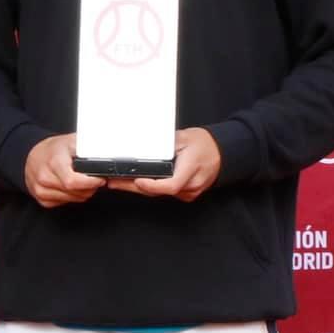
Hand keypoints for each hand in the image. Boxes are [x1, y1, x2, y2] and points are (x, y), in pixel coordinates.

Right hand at [23, 133, 106, 207]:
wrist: (32, 155)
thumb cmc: (54, 149)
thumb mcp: (71, 141)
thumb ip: (87, 147)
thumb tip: (104, 152)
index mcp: (53, 162)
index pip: (73, 181)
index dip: (90, 182)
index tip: (99, 179)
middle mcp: (44, 177)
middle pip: (75, 192)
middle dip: (89, 187)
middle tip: (93, 179)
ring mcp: (41, 190)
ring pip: (72, 199)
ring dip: (82, 193)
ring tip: (83, 181)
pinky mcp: (41, 199)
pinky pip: (64, 203)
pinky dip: (72, 197)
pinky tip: (71, 186)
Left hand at [106, 128, 222, 201]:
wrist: (220, 153)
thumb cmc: (203, 144)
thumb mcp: (183, 137)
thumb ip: (166, 144)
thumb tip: (145, 144)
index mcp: (192, 168)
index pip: (171, 184)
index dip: (153, 186)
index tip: (138, 181)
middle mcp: (191, 184)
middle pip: (160, 192)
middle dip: (134, 187)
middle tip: (114, 182)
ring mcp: (190, 192)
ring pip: (161, 195)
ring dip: (140, 189)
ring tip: (118, 181)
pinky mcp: (186, 195)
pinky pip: (165, 194)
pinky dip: (150, 189)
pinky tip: (135, 183)